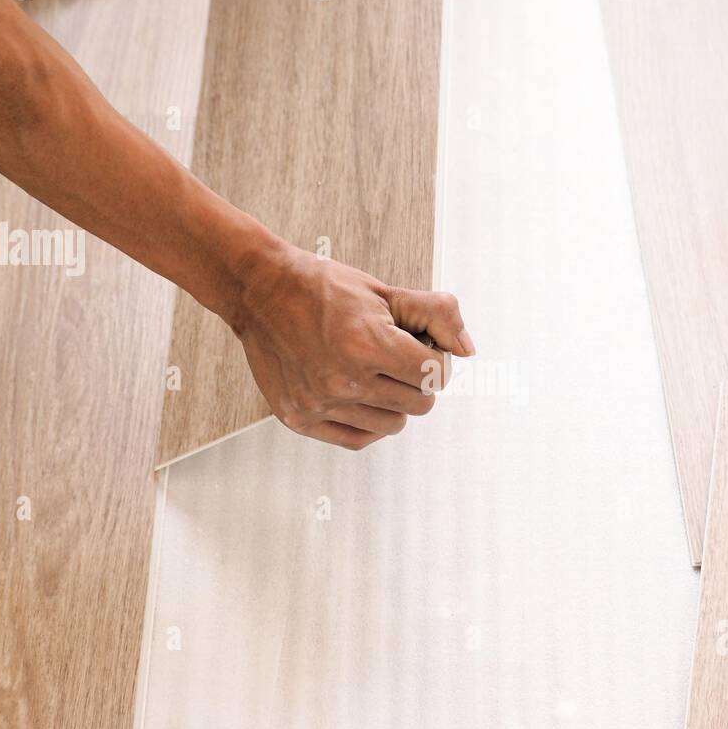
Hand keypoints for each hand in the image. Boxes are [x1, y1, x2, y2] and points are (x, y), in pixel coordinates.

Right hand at [226, 243, 475, 449]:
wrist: (260, 292)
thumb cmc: (326, 288)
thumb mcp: (386, 292)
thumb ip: (436, 314)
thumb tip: (467, 350)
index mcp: (368, 344)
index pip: (436, 375)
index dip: (434, 358)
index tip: (418, 345)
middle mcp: (343, 380)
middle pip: (420, 404)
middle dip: (416, 380)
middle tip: (395, 358)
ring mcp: (319, 404)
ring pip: (393, 424)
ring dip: (392, 400)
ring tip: (371, 372)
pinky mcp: (300, 419)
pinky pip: (359, 440)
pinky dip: (368, 422)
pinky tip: (360, 395)